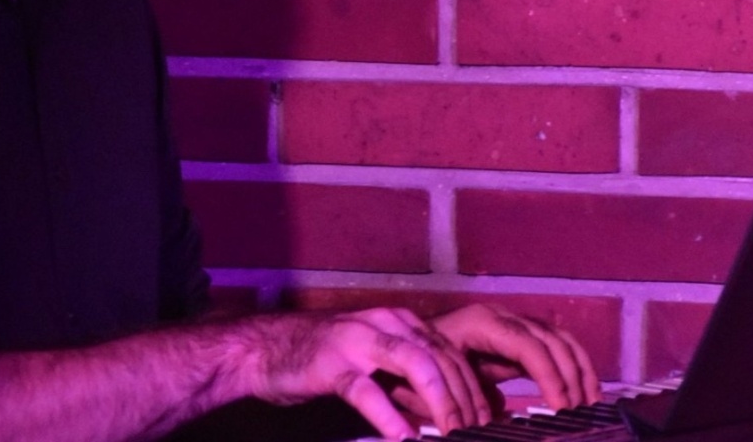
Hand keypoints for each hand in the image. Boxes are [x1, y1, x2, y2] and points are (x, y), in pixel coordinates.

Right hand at [243, 308, 492, 439]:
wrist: (266, 348)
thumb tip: (448, 413)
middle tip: (474, 433)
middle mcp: (385, 323)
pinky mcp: (331, 363)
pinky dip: (389, 415)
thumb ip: (410, 379)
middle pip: (441, 358)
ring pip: (415, 363)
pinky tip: (402, 437)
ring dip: (440, 401)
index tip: (485, 420)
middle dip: (464, 399)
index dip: (473, 389)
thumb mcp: (376, 361)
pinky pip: (366, 391)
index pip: (451, 353)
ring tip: (450, 433)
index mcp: (401, 322)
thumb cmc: (326, 358)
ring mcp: (358, 340)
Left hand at [430, 304, 601, 410]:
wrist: (407, 347)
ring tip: (591, 405)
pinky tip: (583, 392)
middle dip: (570, 377)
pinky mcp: (518, 337)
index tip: (562, 409)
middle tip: (580, 413)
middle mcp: (502, 318)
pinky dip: (573, 366)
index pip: (528, 346)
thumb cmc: (418, 366)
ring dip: (579, 371)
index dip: (550, 377)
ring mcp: (513, 324)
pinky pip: (554, 346)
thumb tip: (500, 421)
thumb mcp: (439, 385)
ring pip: (559, 340)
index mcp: (482, 324)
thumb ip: (470, 402)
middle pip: (550, 340)